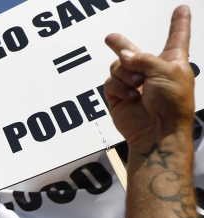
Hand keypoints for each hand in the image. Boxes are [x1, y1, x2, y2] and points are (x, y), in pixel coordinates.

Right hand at [104, 7, 194, 149]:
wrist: (157, 130)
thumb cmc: (172, 102)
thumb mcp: (166, 69)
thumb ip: (143, 58)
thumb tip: (122, 57)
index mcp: (173, 62)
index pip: (177, 37)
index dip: (179, 23)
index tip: (182, 9)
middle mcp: (152, 71)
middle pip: (135, 52)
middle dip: (122, 45)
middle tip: (111, 38)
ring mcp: (133, 84)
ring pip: (119, 65)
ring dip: (127, 74)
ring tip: (138, 85)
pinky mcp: (118, 96)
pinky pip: (111, 81)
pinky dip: (120, 87)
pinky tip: (131, 96)